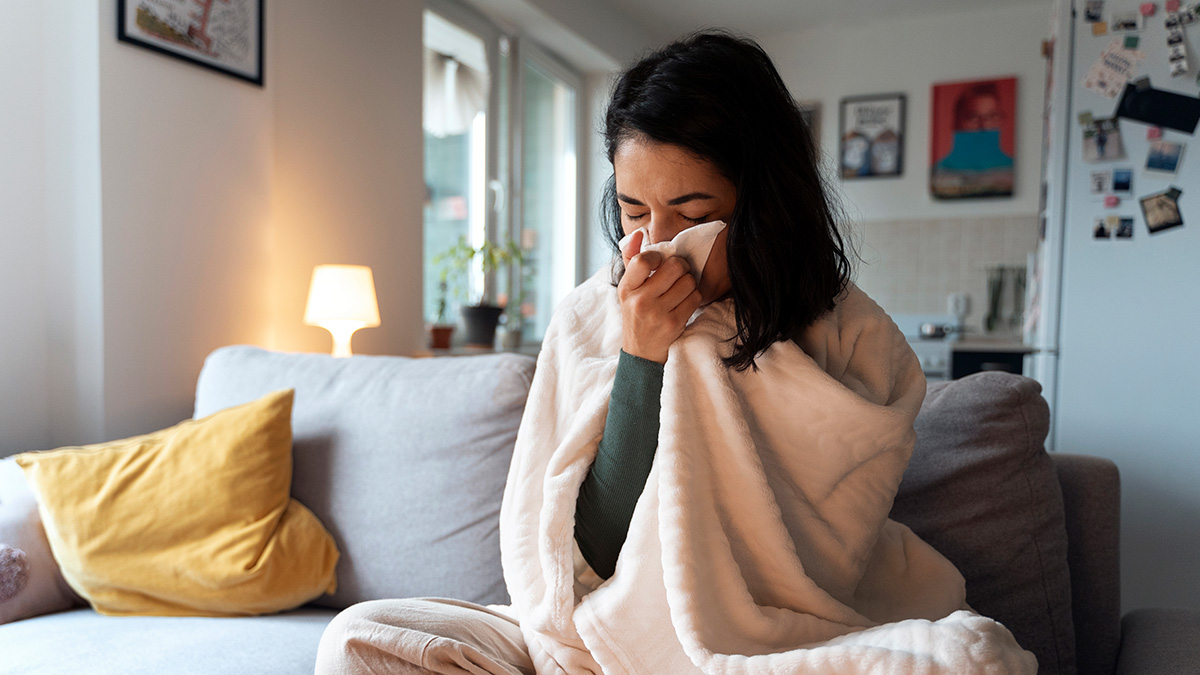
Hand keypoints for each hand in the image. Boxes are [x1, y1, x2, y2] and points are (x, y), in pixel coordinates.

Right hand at [618, 231, 702, 363]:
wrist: (641, 353)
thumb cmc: (636, 315)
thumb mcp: (628, 289)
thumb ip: (631, 259)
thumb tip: (638, 233)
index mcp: (626, 288)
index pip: (644, 260)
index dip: (659, 255)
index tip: (661, 262)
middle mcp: (640, 301)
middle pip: (674, 267)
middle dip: (681, 267)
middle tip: (679, 272)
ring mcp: (657, 313)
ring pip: (688, 282)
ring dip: (689, 283)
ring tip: (681, 289)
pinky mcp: (674, 324)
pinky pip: (695, 298)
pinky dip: (694, 297)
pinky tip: (685, 302)